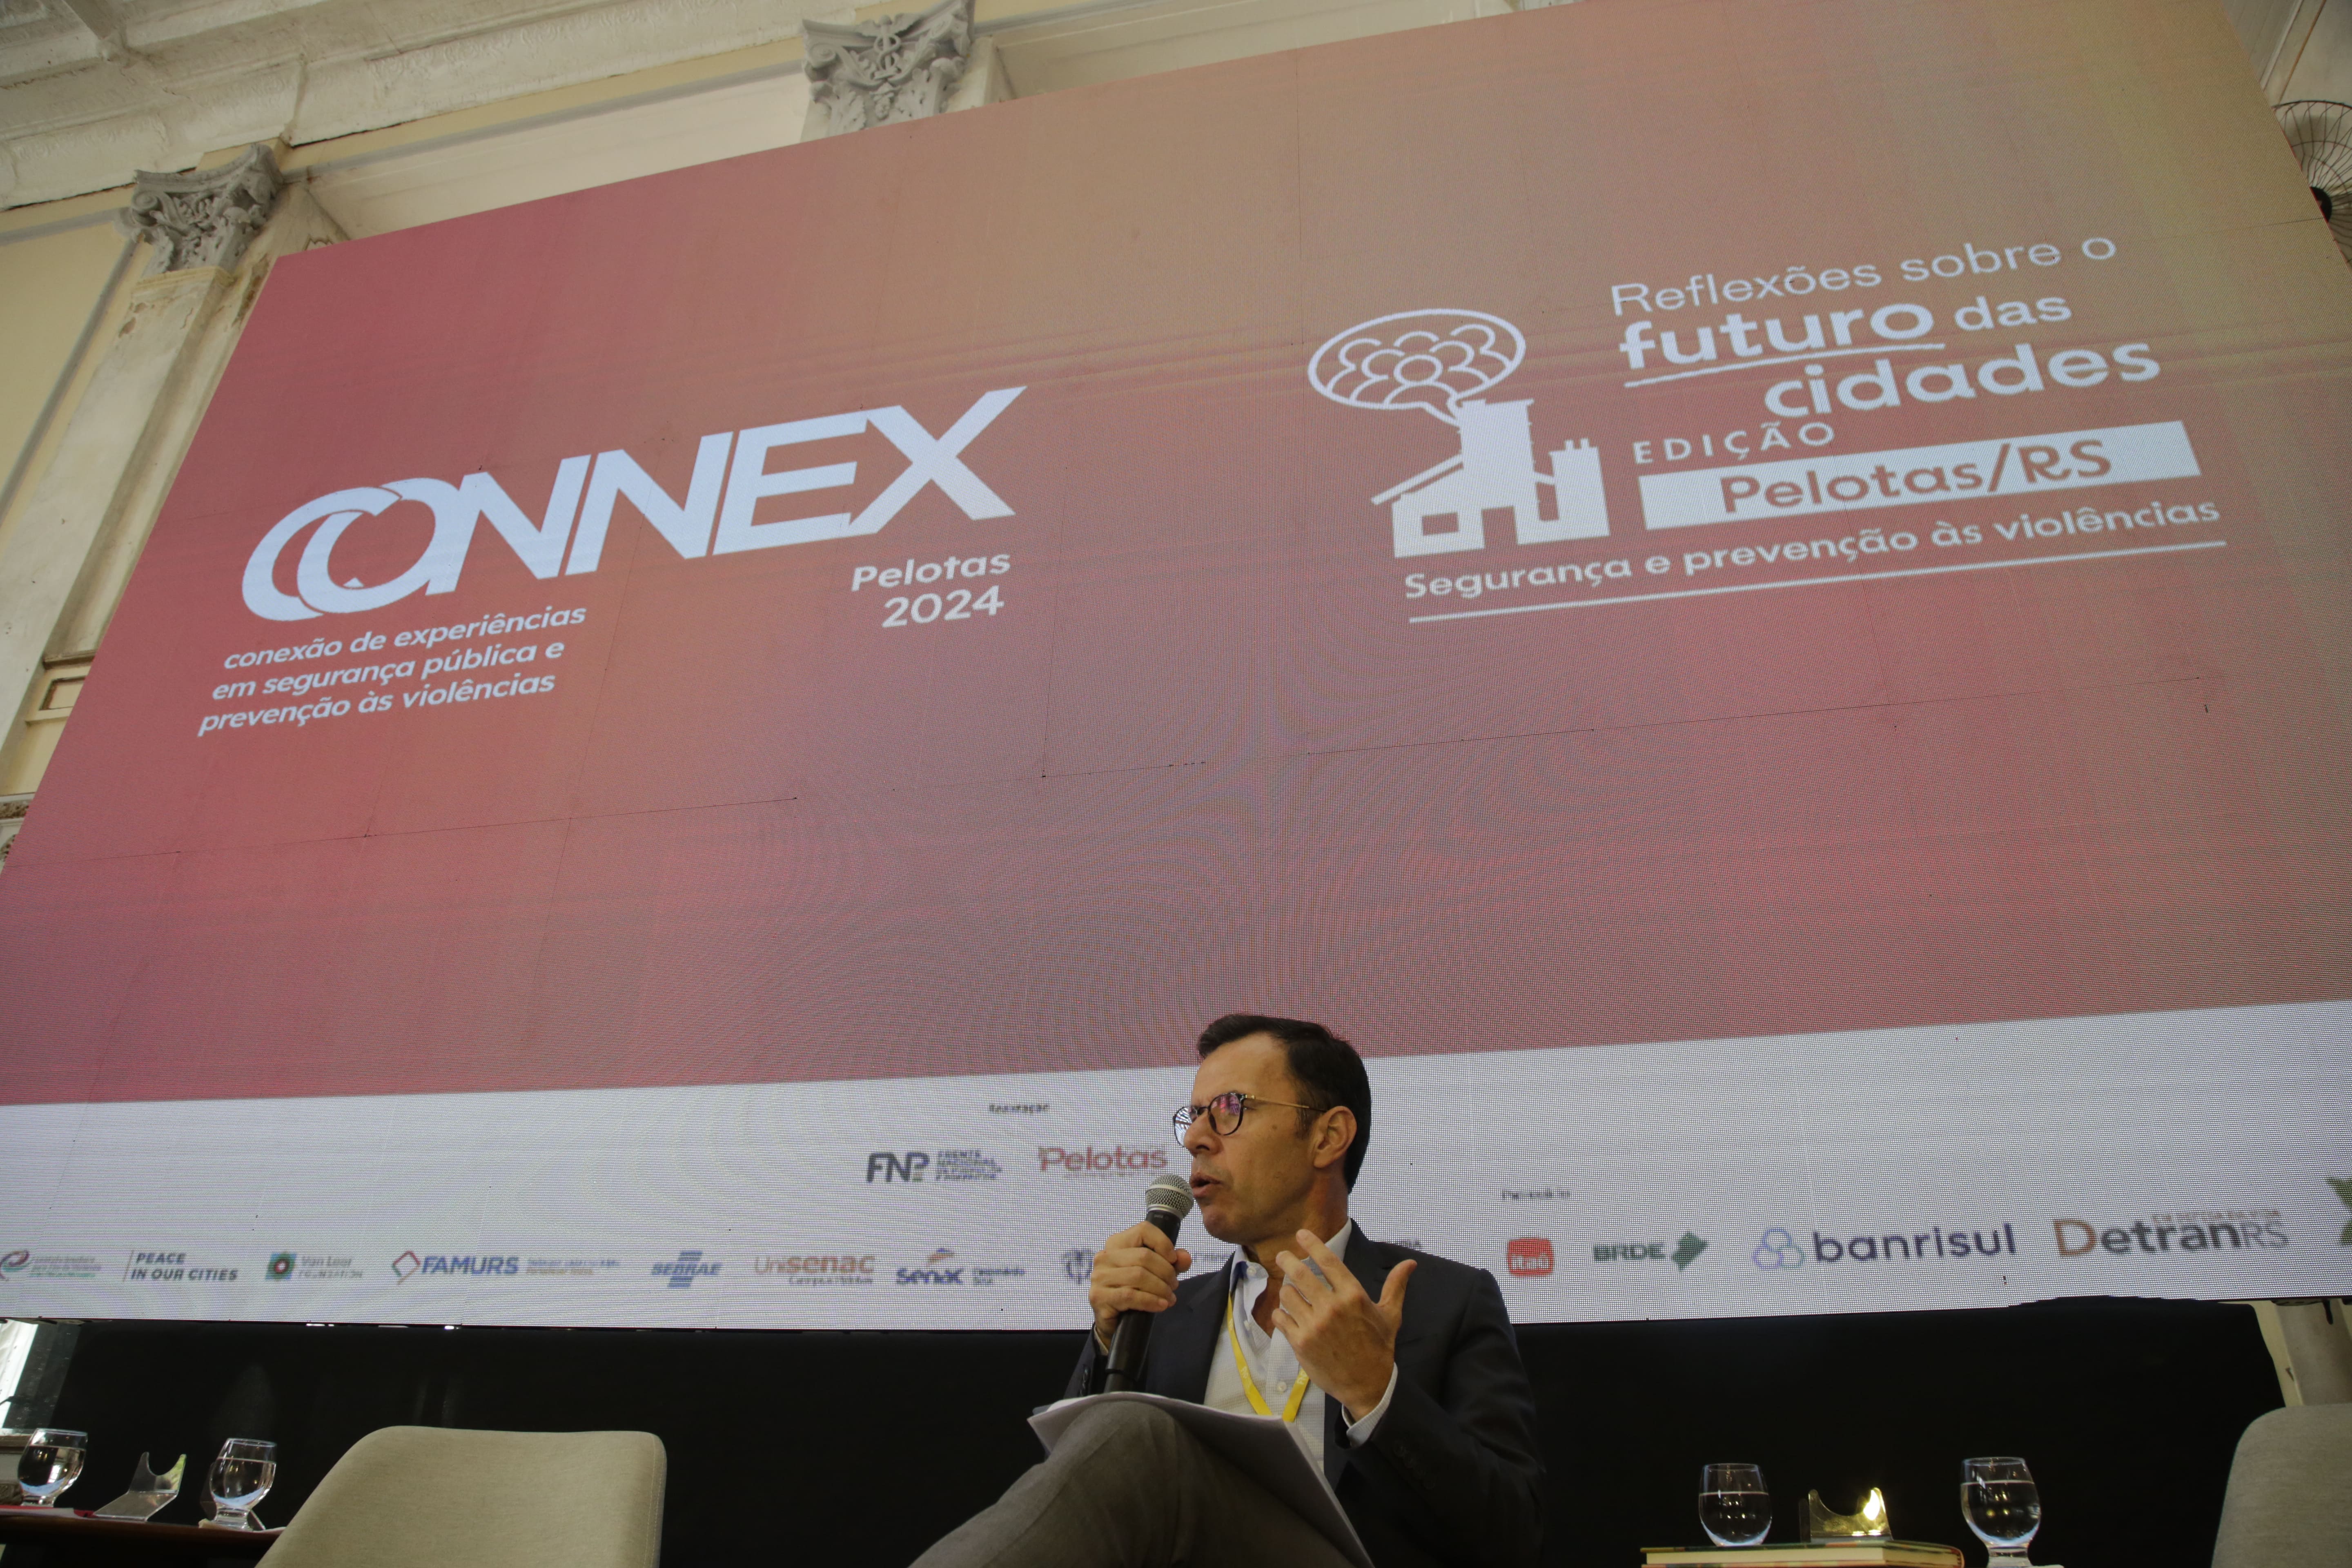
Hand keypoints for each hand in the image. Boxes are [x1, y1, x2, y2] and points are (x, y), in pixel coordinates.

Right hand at [1087, 1222, 1193, 1345]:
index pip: (1143, 1230)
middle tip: (1174, 1285)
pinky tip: (1161, 1305)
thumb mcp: (1156, 1273)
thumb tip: (1184, 1257)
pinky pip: (1130, 1296)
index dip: (1163, 1243)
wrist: (1113, 1320)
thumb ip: (1172, 1263)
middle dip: (1166, 1272)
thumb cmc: (1133, 1290)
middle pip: (1144, 1256)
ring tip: (1169, 1297)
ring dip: (1160, 1289)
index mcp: (1117, 1243)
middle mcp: (1105, 1256)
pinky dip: (1150, 1301)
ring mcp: (1099, 1276)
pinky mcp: (1099, 1296)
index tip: (1174, 1260)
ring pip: (1138, 1276)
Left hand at [1272, 1229, 1414, 1419]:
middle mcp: (1332, 1308)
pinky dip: (1281, 1314)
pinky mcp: (1300, 1343)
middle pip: (1300, 1273)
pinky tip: (1287, 1315)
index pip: (1327, 1261)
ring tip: (1291, 1294)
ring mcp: (1314, 1326)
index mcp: (1353, 1296)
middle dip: (1287, 1260)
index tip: (1301, 1234)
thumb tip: (1410, 1262)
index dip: (1312, 1243)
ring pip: (1287, 1295)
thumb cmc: (1379, 1348)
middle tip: (1283, 1256)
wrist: (1368, 1385)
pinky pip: (1280, 1318)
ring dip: (1287, 1291)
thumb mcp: (1390, 1315)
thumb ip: (1395, 1285)